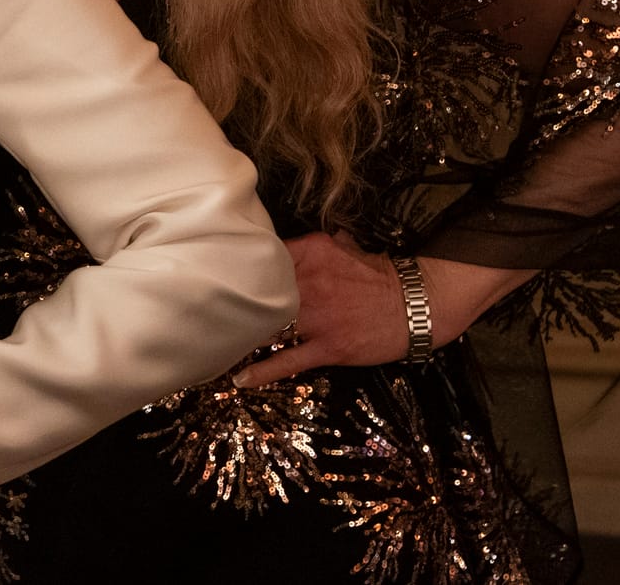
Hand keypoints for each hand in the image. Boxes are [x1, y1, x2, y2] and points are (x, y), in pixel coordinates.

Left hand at [233, 233, 532, 386]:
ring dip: (241, 337)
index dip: (234, 265)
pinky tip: (240, 379)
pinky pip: (288, 361)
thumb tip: (290, 241)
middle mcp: (308, 283)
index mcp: (311, 253)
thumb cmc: (379, 275)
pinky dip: (262, 371)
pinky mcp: (328, 347)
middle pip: (256, 292)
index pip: (262, 256)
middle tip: (202, 311)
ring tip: (213, 345)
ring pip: (267, 327)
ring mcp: (317, 318)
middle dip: (229, 301)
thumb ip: (313, 245)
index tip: (211, 272)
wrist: (417, 303)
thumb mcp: (344, 246)